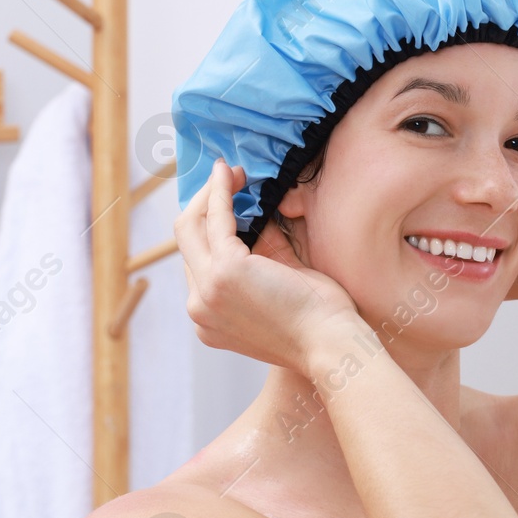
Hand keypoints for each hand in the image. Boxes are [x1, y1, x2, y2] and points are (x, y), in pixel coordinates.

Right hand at [176, 157, 362, 371]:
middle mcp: (200, 309)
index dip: (209, 228)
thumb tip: (258, 214)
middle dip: (203, 204)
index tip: (226, 202)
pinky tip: (232, 175)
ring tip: (233, 172)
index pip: (197, 263)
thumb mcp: (281, 284)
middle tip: (228, 178)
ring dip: (210, 193)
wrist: (331, 344)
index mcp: (210, 319)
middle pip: (186, 242)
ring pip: (190, 227)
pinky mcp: (224, 272)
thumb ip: (264, 253)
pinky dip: (220, 193)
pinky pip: (215, 219)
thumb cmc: (318, 320)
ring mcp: (207, 292)